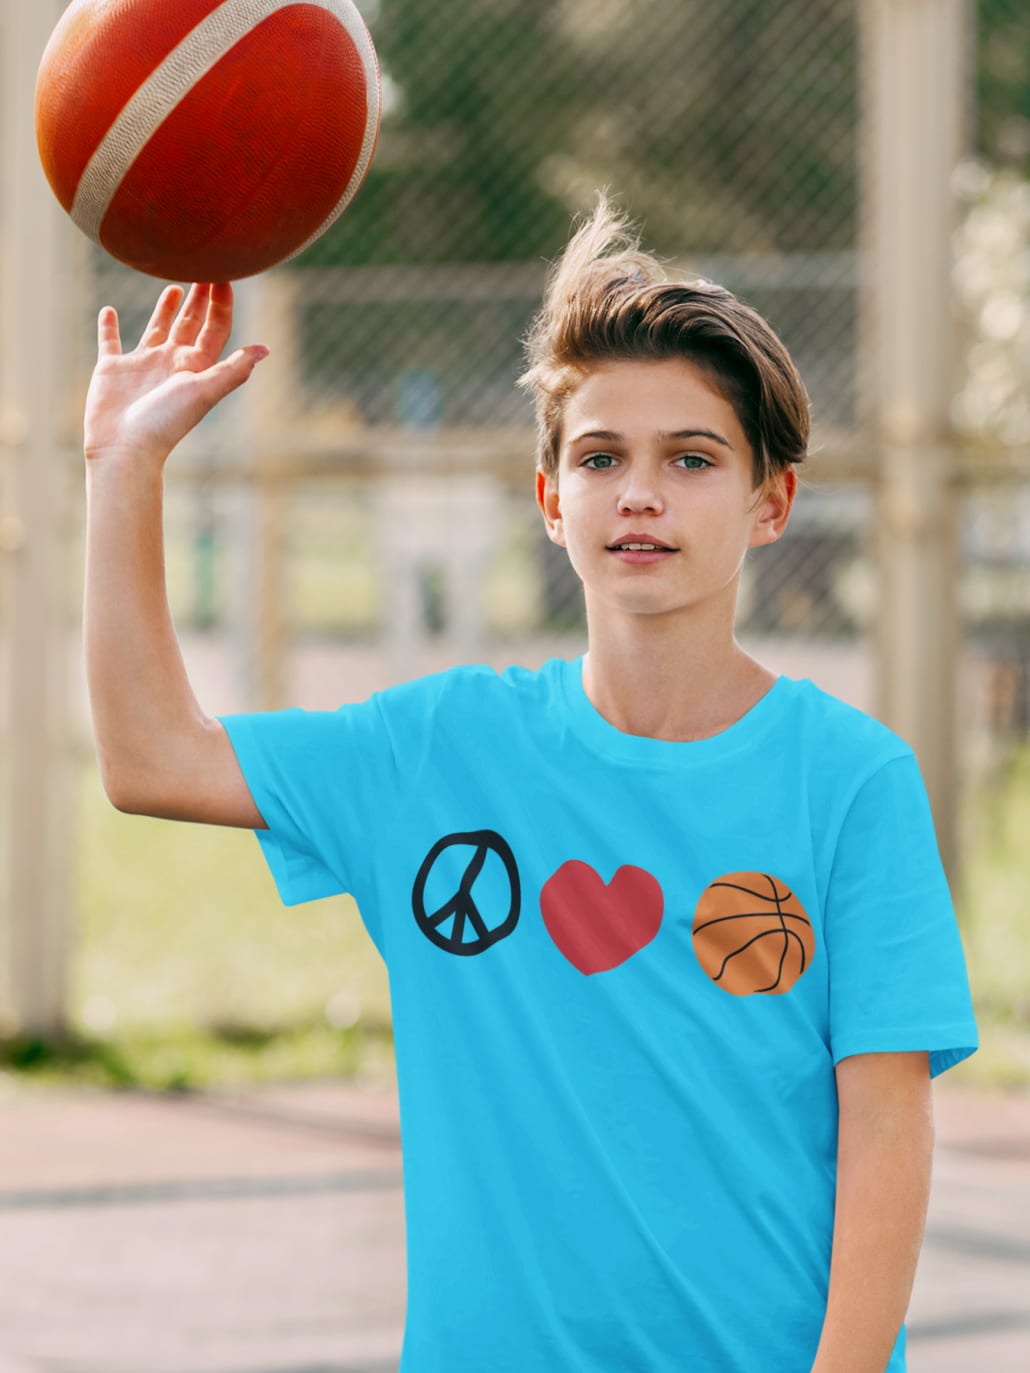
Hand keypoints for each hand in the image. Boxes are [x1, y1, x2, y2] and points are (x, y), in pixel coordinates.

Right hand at [83, 281, 267, 463]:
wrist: (126, 446)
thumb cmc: (167, 421)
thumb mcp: (205, 391)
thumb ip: (233, 369)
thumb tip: (266, 350)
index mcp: (196, 366)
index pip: (215, 328)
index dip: (221, 303)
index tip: (225, 276)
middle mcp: (172, 363)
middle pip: (190, 324)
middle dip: (200, 299)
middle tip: (205, 268)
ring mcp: (143, 365)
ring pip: (158, 329)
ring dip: (166, 309)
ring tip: (174, 286)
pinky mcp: (113, 369)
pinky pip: (111, 341)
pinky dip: (109, 327)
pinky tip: (109, 311)